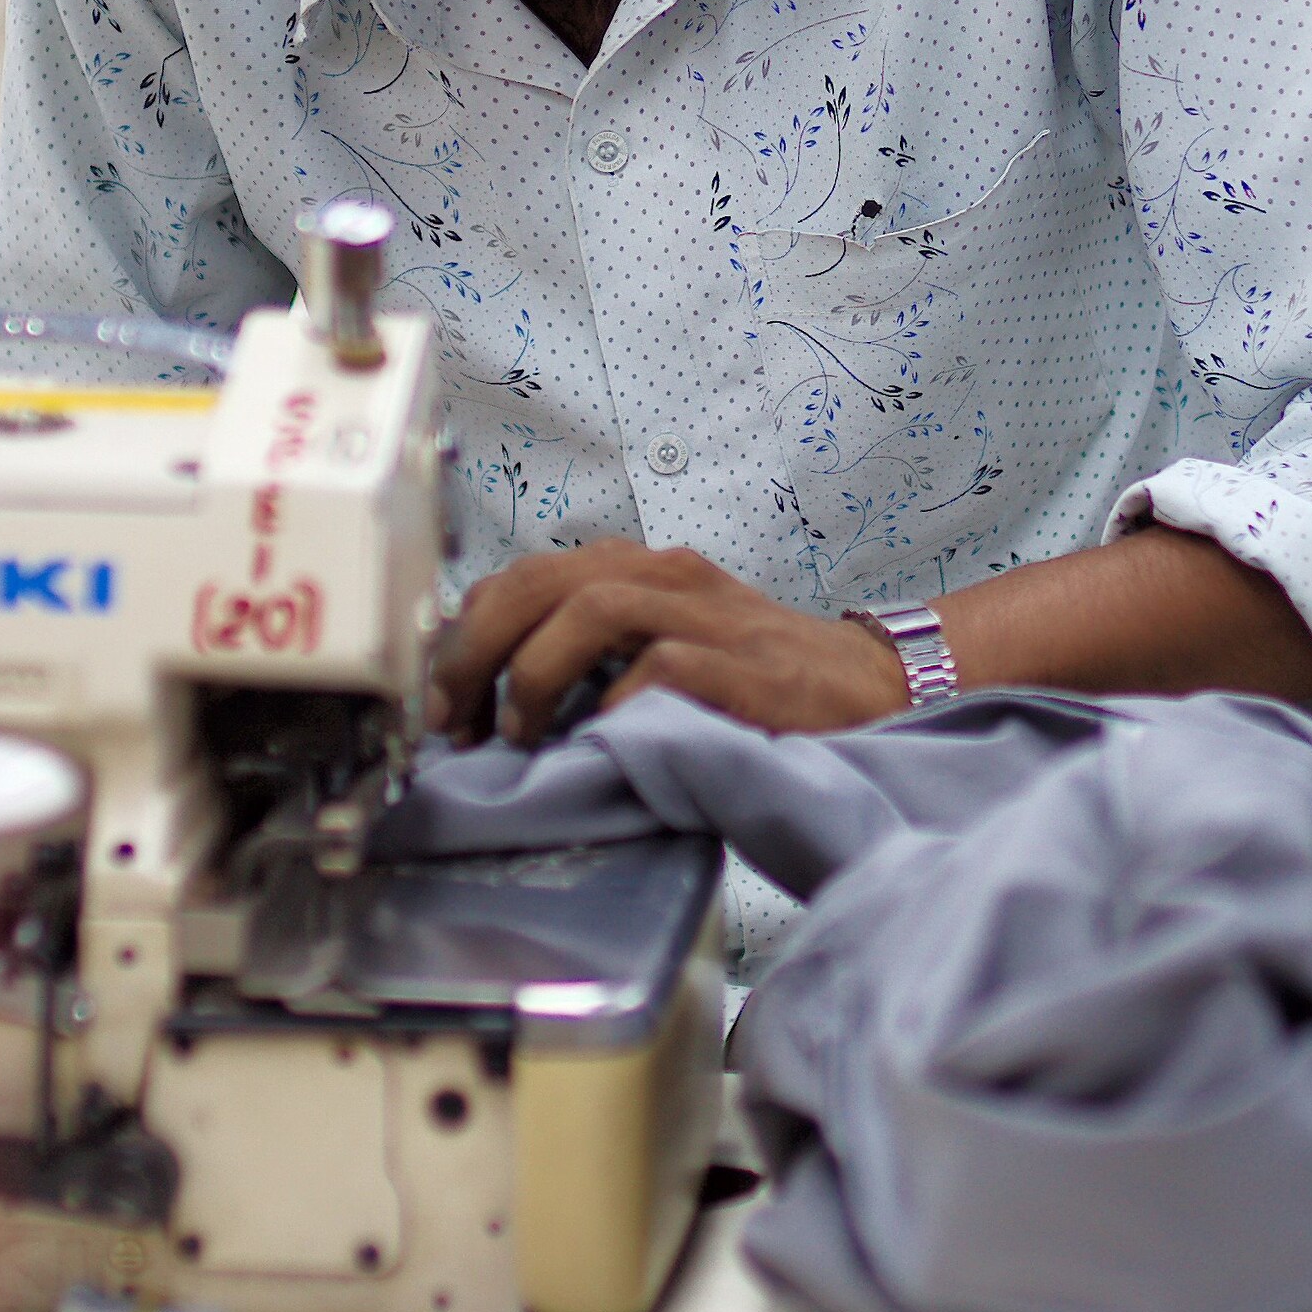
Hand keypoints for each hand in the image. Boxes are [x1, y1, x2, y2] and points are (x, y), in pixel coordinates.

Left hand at [433, 542, 912, 745]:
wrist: (870, 685)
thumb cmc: (755, 676)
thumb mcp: (662, 642)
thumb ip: (590, 649)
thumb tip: (489, 695)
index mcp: (638, 570)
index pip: (521, 575)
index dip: (464, 635)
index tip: (441, 702)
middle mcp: (667, 576)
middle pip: (541, 579)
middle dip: (478, 649)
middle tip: (454, 720)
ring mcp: (709, 617)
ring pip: (593, 606)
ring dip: (535, 671)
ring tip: (517, 733)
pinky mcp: (745, 666)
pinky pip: (661, 666)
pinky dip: (614, 704)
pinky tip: (597, 742)